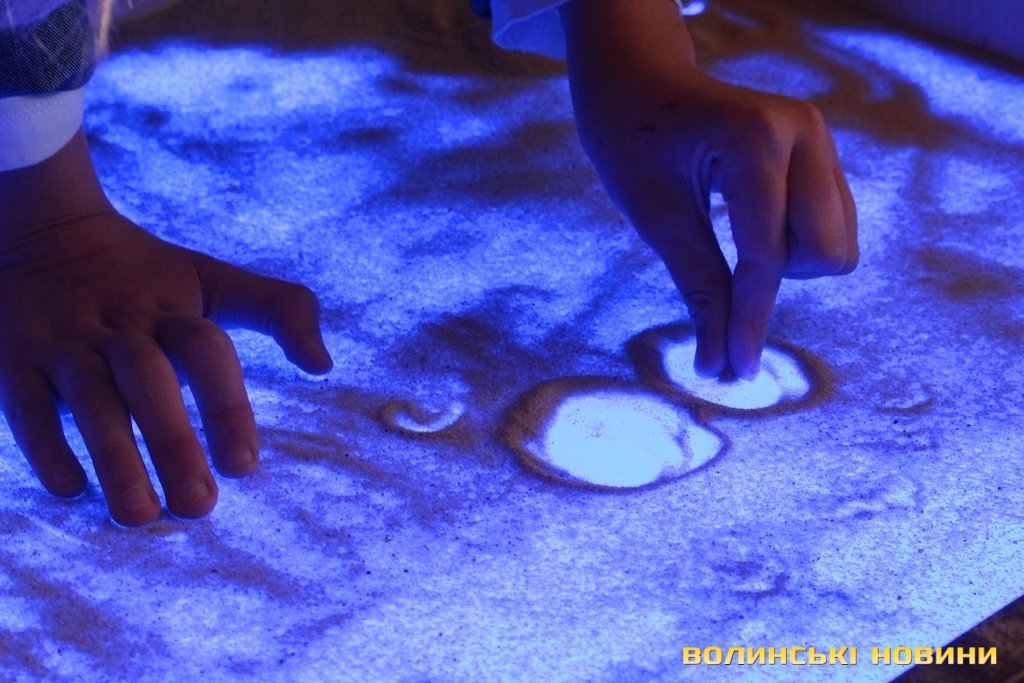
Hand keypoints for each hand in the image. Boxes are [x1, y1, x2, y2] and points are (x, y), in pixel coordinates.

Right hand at [0, 132, 331, 524]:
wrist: (39, 230)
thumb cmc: (146, 273)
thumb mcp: (214, 278)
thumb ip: (279, 309)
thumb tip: (324, 365)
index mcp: (171, 309)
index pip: (204, 351)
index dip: (226, 406)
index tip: (244, 467)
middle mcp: (119, 327)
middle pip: (148, 383)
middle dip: (173, 444)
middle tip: (199, 507)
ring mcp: (62, 343)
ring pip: (89, 402)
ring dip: (113, 459)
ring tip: (139, 517)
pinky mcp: (12, 362)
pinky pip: (26, 406)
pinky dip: (45, 446)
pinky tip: (71, 491)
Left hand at [560, 0, 856, 378]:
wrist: (638, 81)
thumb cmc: (632, 142)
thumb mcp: (657, 219)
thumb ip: (699, 287)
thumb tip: (720, 364)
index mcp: (756, 141)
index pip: (765, 257)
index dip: (749, 321)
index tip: (733, 371)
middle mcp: (804, 132)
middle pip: (827, 254)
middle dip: (775, 280)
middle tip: (720, 251)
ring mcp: (820, 138)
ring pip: (837, 243)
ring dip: (787, 260)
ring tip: (730, 227)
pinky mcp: (820, 152)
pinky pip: (832, 224)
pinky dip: (794, 244)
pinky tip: (750, 221)